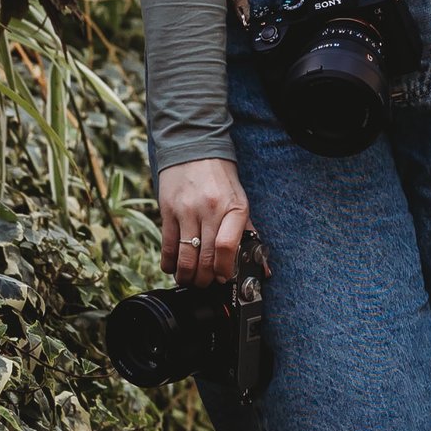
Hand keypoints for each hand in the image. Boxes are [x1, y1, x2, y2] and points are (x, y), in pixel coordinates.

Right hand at [157, 157, 252, 285]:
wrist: (194, 148)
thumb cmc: (220, 178)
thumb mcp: (239, 200)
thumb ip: (246, 232)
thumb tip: (262, 266)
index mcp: (234, 208)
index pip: (227, 247)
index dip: (224, 270)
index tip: (222, 278)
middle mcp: (210, 210)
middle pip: (205, 257)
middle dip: (205, 279)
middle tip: (205, 282)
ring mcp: (187, 210)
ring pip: (185, 256)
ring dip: (186, 276)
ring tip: (189, 279)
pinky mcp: (168, 210)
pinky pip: (167, 245)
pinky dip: (169, 263)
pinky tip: (173, 268)